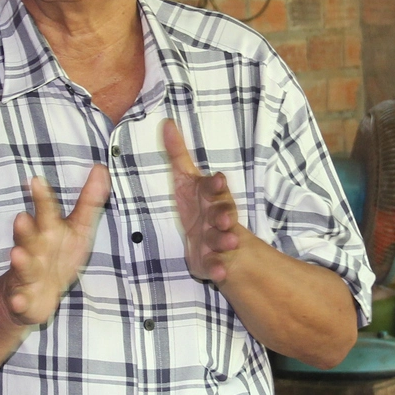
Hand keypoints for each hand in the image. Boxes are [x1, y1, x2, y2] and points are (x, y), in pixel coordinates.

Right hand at [1, 167, 109, 326]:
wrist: (34, 295)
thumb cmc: (57, 255)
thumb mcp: (77, 228)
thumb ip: (88, 201)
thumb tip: (102, 169)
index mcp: (47, 231)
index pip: (45, 212)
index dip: (42, 198)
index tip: (36, 180)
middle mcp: (33, 249)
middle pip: (30, 237)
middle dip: (25, 229)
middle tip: (21, 217)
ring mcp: (27, 274)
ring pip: (23, 266)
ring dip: (21, 261)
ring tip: (16, 255)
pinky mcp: (24, 298)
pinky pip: (21, 301)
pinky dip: (19, 301)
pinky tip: (20, 301)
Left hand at [162, 120, 244, 282]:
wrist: (211, 240)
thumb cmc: (198, 206)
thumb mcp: (186, 180)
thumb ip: (177, 154)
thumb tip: (166, 122)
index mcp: (211, 197)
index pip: (214, 189)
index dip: (215, 185)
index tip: (216, 180)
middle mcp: (217, 216)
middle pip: (223, 214)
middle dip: (224, 216)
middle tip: (226, 218)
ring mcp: (216, 239)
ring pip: (223, 239)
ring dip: (225, 240)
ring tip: (229, 242)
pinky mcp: (212, 259)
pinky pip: (216, 264)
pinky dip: (218, 267)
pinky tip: (217, 272)